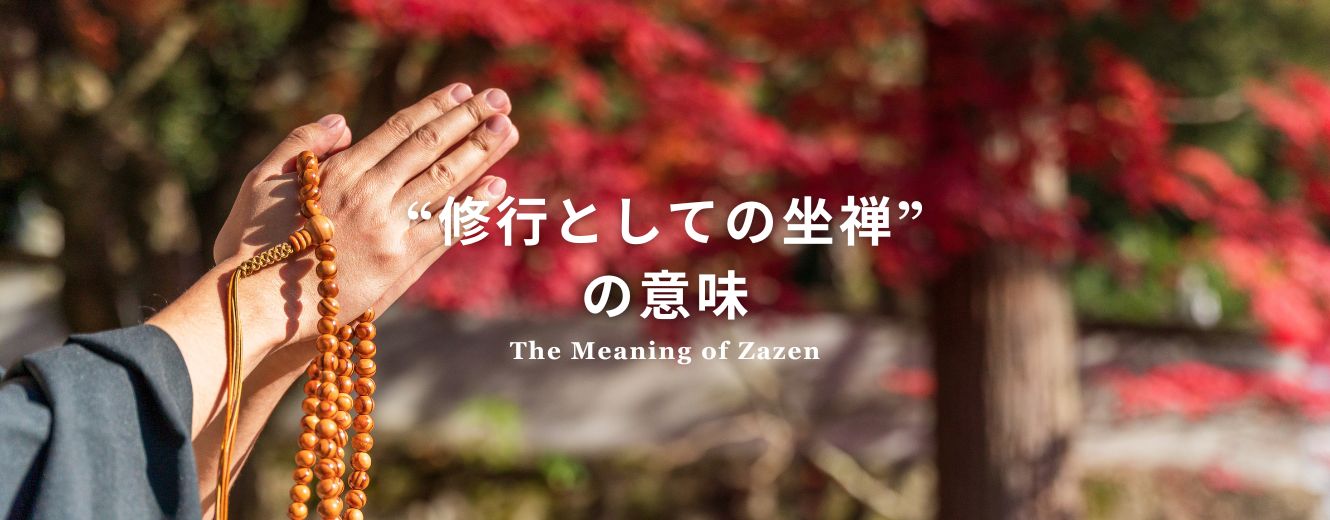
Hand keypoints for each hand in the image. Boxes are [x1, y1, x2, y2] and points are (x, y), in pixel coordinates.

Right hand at [212, 83, 519, 356]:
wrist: (257, 306)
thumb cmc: (251, 245)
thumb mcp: (261, 181)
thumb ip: (301, 145)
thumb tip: (344, 123)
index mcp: (338, 171)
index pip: (399, 130)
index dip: (435, 108)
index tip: (463, 92)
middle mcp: (368, 193)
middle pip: (430, 147)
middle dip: (468, 121)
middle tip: (500, 100)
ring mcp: (387, 228)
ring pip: (445, 181)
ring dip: (481, 152)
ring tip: (507, 128)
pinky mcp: (398, 264)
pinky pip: (446, 229)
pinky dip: (474, 207)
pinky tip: (498, 188)